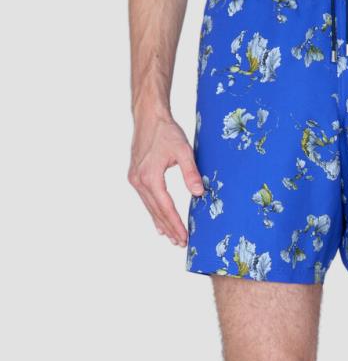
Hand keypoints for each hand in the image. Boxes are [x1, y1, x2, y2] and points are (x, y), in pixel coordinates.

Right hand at [128, 111, 203, 246]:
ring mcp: (135, 179)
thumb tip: (199, 193)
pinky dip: (154, 213)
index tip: (184, 237)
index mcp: (150, 177)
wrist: (148, 116)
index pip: (166, 207)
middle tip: (181, 243)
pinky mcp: (135, 176)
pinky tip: (159, 224)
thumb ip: (191, 173)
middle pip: (157, 211)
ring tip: (172, 238)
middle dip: (169, 228)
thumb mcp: (184, 151)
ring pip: (150, 207)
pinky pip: (146, 200)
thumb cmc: (166, 131)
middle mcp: (139, 181)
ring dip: (161, 223)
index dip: (176, 224)